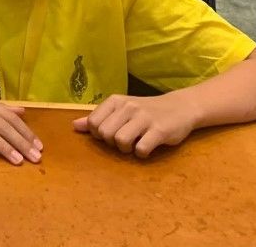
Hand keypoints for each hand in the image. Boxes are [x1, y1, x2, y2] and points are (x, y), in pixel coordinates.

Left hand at [72, 93, 196, 157]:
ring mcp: (144, 118)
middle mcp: (128, 107)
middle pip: (105, 133)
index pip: (93, 122)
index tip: (111, 134)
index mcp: (115, 101)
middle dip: (112, 143)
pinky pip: (141, 149)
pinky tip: (146, 148)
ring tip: (134, 145)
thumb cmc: (145, 110)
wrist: (180, 107)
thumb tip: (74, 126)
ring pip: (120, 141)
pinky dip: (141, 153)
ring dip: (126, 149)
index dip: (98, 134)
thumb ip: (98, 118)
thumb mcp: (120, 110)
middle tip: (124, 141)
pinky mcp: (160, 131)